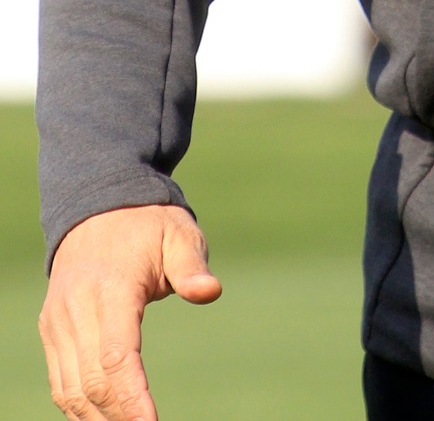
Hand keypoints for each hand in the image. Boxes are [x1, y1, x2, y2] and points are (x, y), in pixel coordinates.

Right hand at [38, 204, 221, 420]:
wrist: (96, 205)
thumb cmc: (147, 224)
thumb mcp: (178, 232)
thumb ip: (191, 266)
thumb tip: (210, 291)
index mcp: (111, 287)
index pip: (116, 356)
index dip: (132, 397)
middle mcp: (76, 309)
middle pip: (92, 382)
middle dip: (119, 416)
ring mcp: (58, 321)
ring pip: (71, 390)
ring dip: (98, 419)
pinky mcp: (51, 329)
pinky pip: (61, 382)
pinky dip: (80, 407)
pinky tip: (106, 418)